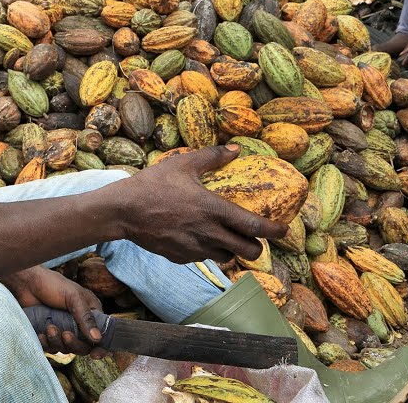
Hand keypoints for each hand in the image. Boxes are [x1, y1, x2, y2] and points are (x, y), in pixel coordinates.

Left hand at [2, 266, 107, 357]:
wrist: (26, 283)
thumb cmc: (52, 284)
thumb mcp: (73, 297)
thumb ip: (85, 317)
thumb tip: (97, 338)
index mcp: (90, 313)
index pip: (101, 335)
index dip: (101, 347)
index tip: (95, 355)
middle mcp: (78, 324)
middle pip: (83, 346)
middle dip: (74, 344)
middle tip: (65, 335)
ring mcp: (63, 330)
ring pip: (66, 349)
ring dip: (57, 342)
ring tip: (49, 328)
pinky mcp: (48, 334)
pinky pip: (51, 348)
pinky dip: (46, 344)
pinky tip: (40, 335)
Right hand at [120, 145, 287, 263]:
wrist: (123, 211)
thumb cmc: (153, 184)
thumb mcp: (183, 164)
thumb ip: (212, 157)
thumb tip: (236, 149)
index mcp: (213, 210)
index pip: (255, 227)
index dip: (274, 231)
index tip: (284, 229)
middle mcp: (209, 233)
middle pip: (248, 251)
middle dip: (257, 246)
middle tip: (255, 237)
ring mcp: (195, 249)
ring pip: (227, 257)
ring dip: (232, 249)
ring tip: (226, 237)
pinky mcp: (181, 258)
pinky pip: (203, 258)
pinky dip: (208, 251)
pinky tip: (199, 237)